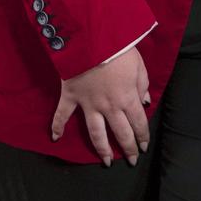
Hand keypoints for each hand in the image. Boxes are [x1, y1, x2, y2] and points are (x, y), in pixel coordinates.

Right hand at [50, 47, 151, 164]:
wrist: (92, 38)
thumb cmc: (119, 49)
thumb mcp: (139, 65)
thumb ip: (142, 85)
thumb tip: (144, 102)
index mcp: (128, 98)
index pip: (138, 123)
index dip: (142, 137)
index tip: (144, 146)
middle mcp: (109, 106)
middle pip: (120, 133)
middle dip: (128, 148)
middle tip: (131, 160)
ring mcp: (89, 104)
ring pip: (96, 132)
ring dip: (102, 148)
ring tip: (106, 162)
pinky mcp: (71, 97)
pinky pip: (62, 114)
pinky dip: (57, 126)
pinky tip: (55, 138)